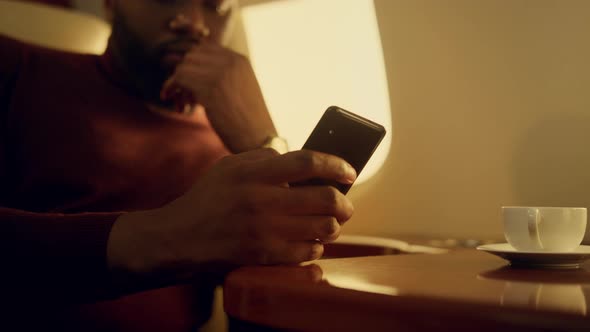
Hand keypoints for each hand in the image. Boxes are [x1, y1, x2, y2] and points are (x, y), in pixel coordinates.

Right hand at [108, 149, 356, 283]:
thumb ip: (263, 158)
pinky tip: (312, 241)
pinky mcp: (265, 256)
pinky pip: (309, 252)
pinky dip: (317, 246)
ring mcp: (265, 231)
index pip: (309, 162)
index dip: (337, 165)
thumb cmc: (208, 199)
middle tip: (346, 204)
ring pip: (323, 227)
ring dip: (334, 225)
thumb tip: (298, 157)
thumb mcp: (230, 166)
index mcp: (255, 173)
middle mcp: (263, 201)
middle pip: (325, 198)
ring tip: (330, 223)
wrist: (179, 239)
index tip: (350, 172)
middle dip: (345, 202)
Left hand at [160, 43, 275, 152]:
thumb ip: (221, 76)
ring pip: (184, 66)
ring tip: (181, 103)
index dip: (193, 65)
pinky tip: (171, 100)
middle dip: (183, 74)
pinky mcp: (211, 87)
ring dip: (177, 84)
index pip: (204, 48)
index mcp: (240, 60)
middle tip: (183, 96)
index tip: (188, 84)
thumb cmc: (247, 121)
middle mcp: (231, 61)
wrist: (258, 139)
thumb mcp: (238, 90)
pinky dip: (170, 87)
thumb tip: (186, 71)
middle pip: (192, 56)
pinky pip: (179, 77)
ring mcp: (221, 72)